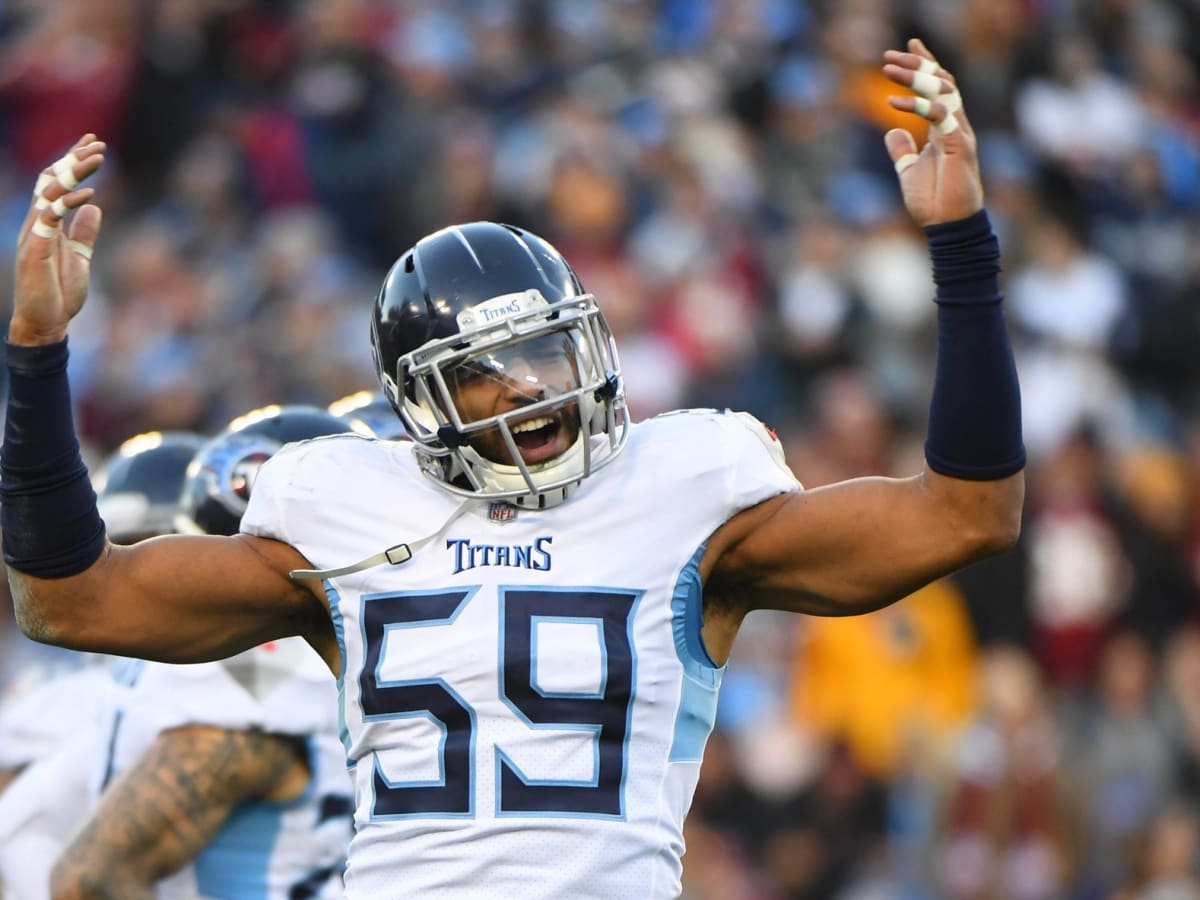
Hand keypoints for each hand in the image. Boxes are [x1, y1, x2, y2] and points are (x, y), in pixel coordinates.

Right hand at [10, 134, 105, 345]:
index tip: (93, 143)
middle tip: (98, 144)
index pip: (56, 183)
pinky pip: (50, 218)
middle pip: (51, 180)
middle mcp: (37, 223)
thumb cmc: (59, 291)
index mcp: (47, 223)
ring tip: (97, 159)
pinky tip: (89, 195)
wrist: (46, 321)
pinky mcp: (35, 250)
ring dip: (73, 173)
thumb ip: (85, 232)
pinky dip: (68, 203)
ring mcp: (34, 235)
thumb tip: (95, 207)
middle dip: (73, 159)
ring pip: (49, 192)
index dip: (72, 160)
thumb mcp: (80, 256)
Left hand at [882, 39, 982, 227]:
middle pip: (941, 82)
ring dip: (915, 76)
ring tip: (888, 69)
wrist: (948, 226)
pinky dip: (916, 104)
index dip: (926, 64)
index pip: (938, 88)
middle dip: (917, 63)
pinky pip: (939, 115)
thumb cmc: (933, 202)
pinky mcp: (958, 145)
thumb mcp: (909, 171)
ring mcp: (959, 133)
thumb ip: (902, 151)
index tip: (908, 46)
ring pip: (942, 91)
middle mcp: (955, 126)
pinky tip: (892, 102)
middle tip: (890, 55)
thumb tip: (892, 132)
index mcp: (945, 129)